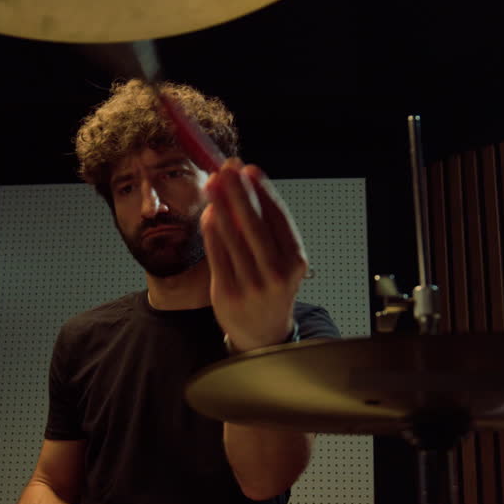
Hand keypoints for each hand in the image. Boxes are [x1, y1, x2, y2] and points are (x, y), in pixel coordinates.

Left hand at [201, 159, 308, 351]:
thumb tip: (242, 188)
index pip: (279, 219)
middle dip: (239, 194)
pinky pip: (217, 256)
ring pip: (233, 239)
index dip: (263, 191)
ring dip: (220, 207)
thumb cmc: (270, 287)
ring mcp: (252, 286)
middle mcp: (277, 274)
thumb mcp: (278, 260)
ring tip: (212, 185)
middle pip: (255, 226)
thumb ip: (264, 228)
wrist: (262, 334)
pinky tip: (208, 214)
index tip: (249, 169)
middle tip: (226, 170)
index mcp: (295, 262)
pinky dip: (211, 232)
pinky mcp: (229, 294)